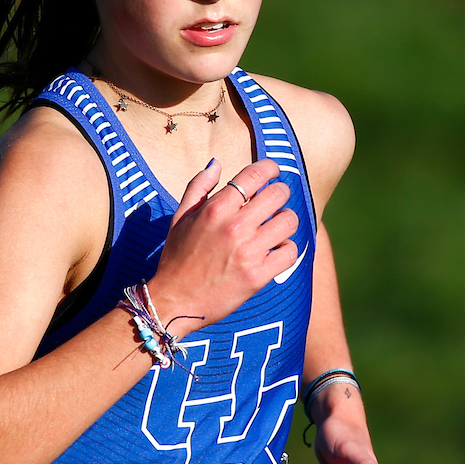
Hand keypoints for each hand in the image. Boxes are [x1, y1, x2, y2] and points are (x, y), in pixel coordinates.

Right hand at [150, 158, 298, 331]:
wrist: (174, 300)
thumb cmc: (177, 258)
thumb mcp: (180, 217)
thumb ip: (198, 186)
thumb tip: (216, 163)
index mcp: (216, 208)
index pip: (255, 175)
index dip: (270, 168)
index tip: (273, 172)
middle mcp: (234, 226)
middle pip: (278, 194)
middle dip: (280, 194)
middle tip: (275, 202)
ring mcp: (248, 251)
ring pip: (289, 221)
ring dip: (285, 221)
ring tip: (275, 227)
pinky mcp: (258, 275)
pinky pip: (290, 252)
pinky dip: (287, 249)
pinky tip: (276, 250)